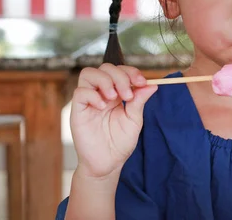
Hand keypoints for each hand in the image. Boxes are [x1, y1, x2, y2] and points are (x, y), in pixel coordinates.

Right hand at [70, 63, 156, 178]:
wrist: (108, 163)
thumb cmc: (120, 142)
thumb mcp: (134, 120)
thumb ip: (139, 101)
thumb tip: (153, 85)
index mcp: (116, 92)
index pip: (120, 70)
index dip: (131, 72)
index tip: (142, 82)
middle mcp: (101, 93)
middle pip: (105, 68)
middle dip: (120, 76)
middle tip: (128, 95)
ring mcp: (88, 100)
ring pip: (89, 73)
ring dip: (105, 81)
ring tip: (114, 98)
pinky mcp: (78, 111)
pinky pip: (80, 92)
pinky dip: (92, 95)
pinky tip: (102, 106)